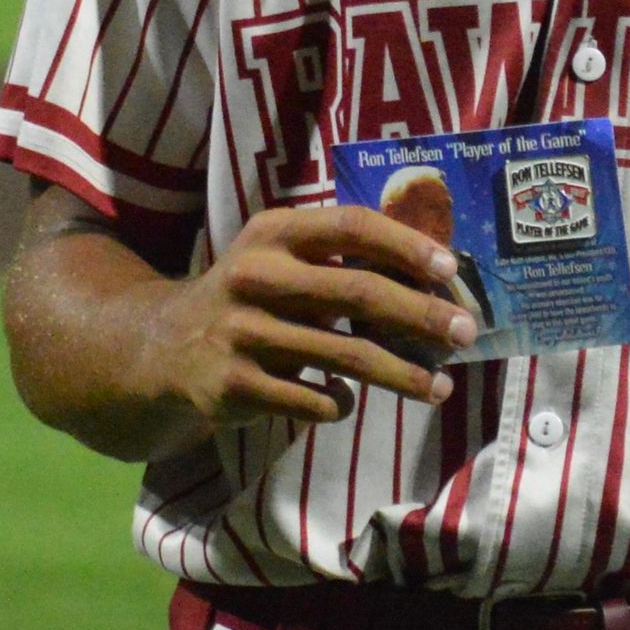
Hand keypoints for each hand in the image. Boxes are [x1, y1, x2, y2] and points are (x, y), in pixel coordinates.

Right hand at [146, 204, 477, 432]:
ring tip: (440, 388)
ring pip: (345, 356)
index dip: (406, 244)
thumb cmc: (254, 298)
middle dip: (422, 315)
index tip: (451, 268)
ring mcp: (242, 332)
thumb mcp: (282, 260)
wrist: (163, 348)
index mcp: (274, 234)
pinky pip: (313, 400)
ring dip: (403, 374)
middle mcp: (254, 276)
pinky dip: (341, 403)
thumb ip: (342, 260)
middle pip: (357, 292)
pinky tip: (346, 400)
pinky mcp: (234, 384)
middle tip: (466, 332)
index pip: (351, 226)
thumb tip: (439, 279)